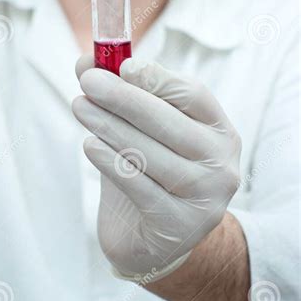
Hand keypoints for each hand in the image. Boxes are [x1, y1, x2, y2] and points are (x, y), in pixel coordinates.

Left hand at [73, 56, 240, 280]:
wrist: (155, 240)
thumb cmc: (148, 172)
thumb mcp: (138, 129)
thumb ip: (119, 92)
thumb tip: (85, 60)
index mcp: (218, 130)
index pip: (194, 95)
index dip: (158, 78)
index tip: (123, 65)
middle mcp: (221, 163)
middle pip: (168, 122)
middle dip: (123, 98)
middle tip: (88, 81)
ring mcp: (205, 198)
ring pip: (150, 153)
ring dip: (109, 126)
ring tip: (79, 106)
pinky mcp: (179, 226)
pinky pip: (138, 186)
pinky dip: (110, 162)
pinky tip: (89, 145)